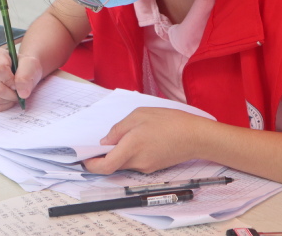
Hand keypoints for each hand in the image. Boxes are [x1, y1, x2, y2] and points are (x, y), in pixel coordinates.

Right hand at [0, 48, 42, 110]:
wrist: (24, 73)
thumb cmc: (26, 67)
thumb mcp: (31, 66)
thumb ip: (26, 77)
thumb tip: (22, 93)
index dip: (11, 80)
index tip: (18, 82)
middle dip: (12, 93)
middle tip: (19, 89)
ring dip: (10, 99)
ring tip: (15, 91)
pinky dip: (6, 103)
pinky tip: (9, 95)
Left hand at [82, 108, 206, 173]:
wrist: (196, 136)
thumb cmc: (169, 122)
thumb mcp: (140, 115)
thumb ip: (119, 129)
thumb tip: (106, 142)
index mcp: (131, 147)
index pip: (105, 166)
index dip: (92, 165)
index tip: (85, 159)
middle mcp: (137, 161)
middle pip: (113, 165)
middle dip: (105, 155)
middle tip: (105, 141)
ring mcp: (146, 167)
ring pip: (125, 163)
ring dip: (120, 153)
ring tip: (130, 134)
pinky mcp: (154, 167)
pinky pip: (136, 162)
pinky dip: (132, 153)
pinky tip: (142, 139)